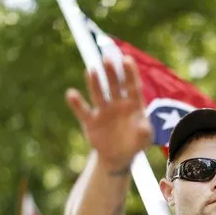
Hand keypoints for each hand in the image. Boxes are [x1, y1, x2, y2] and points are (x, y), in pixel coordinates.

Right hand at [66, 56, 152, 170]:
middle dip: (111, 72)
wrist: (118, 156)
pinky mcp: (91, 121)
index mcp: (132, 104)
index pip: (132, 85)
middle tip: (107, 58)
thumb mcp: (145, 138)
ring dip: (95, 82)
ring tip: (91, 70)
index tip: (127, 59)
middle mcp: (117, 103)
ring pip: (98, 94)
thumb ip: (145, 131)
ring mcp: (103, 111)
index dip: (129, 72)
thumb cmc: (135, 142)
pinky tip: (71, 93)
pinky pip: (83, 111)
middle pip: (114, 85)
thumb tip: (142, 126)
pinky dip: (76, 103)